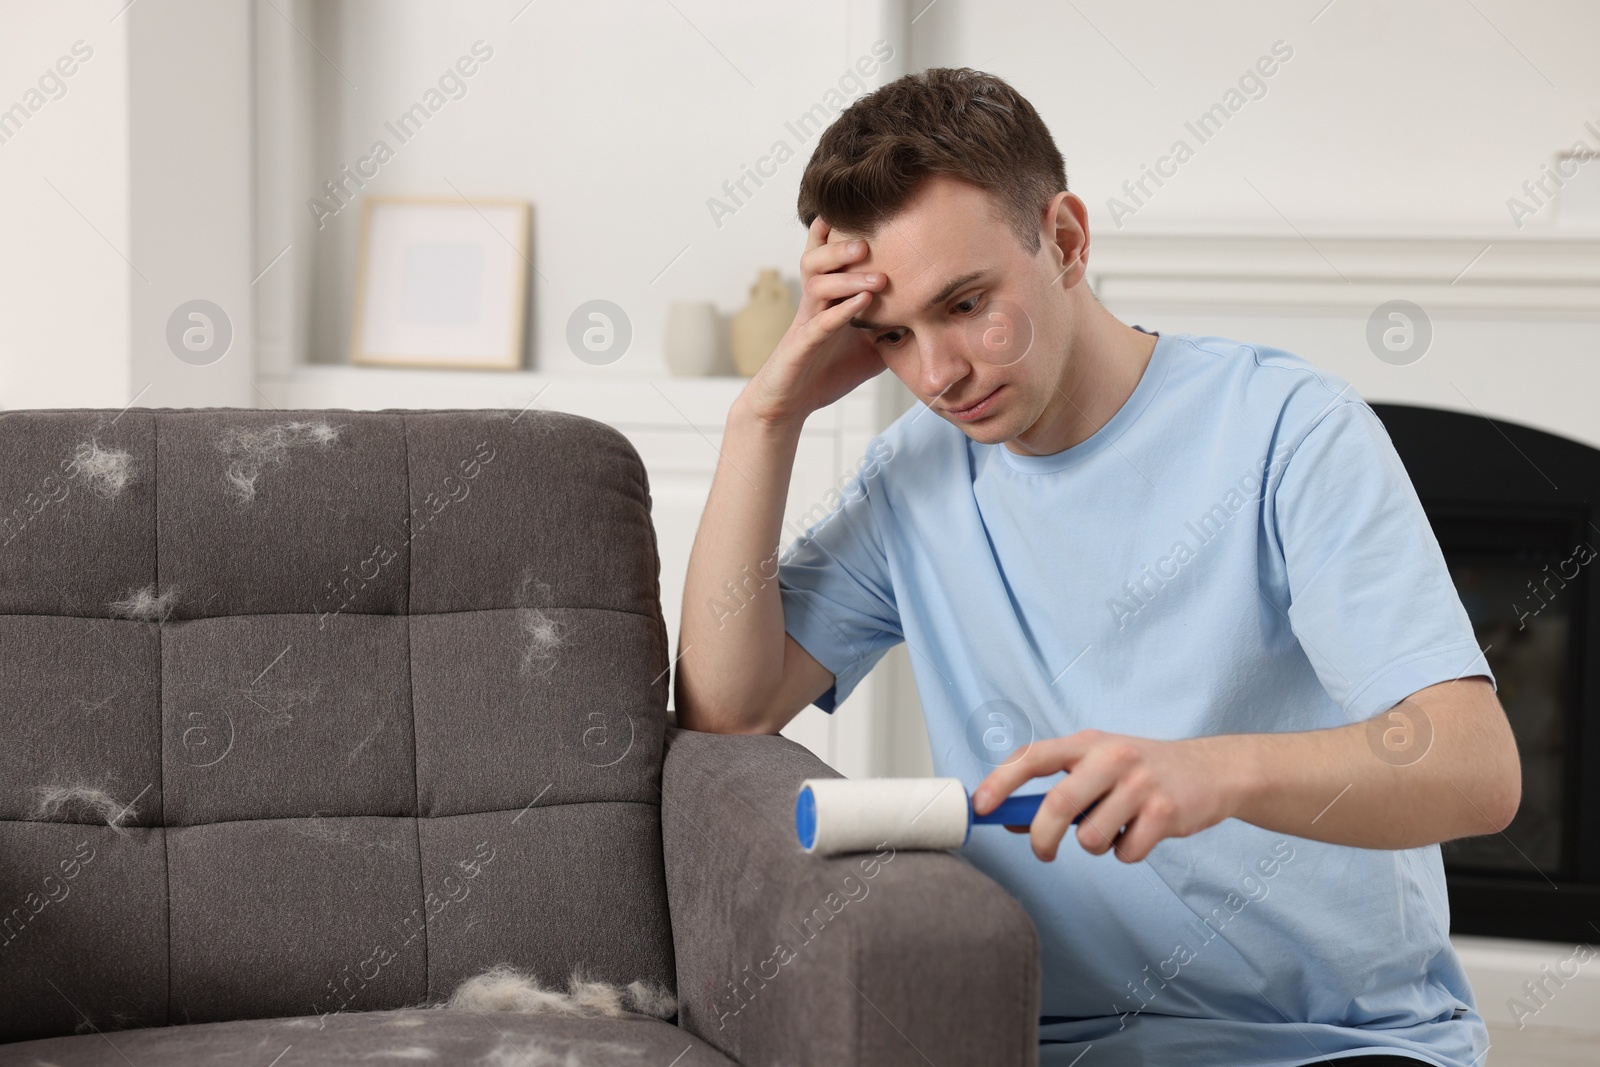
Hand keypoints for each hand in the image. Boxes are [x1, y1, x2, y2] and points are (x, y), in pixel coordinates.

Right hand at [739, 216, 888, 425]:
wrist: (790, 404)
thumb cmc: (826, 369)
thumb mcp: (870, 344)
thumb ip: (892, 325)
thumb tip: (934, 313)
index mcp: (827, 298)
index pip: (827, 256)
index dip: (838, 232)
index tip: (867, 212)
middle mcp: (813, 304)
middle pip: (816, 260)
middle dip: (840, 246)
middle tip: (871, 240)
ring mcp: (805, 324)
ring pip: (817, 286)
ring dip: (847, 278)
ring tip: (878, 277)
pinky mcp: (801, 348)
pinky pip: (820, 325)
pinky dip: (841, 312)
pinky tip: (863, 304)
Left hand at [972, 730, 1246, 862]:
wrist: (1212, 770)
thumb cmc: (1142, 771)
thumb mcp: (1098, 766)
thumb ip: (1059, 788)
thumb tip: (1011, 820)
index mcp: (1088, 742)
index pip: (1033, 756)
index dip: (1001, 782)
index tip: (981, 807)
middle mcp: (1112, 757)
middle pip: (1057, 805)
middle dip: (1042, 838)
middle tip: (1043, 853)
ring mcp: (1140, 784)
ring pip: (1091, 838)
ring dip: (1095, 845)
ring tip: (1114, 829)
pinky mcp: (1165, 813)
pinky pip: (1125, 852)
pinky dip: (1127, 853)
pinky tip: (1141, 833)